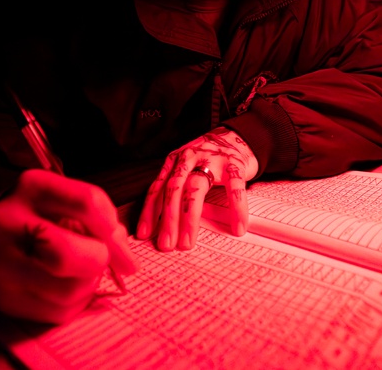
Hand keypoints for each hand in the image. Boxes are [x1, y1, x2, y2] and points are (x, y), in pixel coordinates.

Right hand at [0, 169, 138, 323]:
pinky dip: (74, 303)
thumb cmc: (36, 213)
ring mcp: (0, 266)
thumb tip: (124, 258)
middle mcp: (7, 225)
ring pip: (67, 291)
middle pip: (69, 255)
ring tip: (80, 271)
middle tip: (100, 258)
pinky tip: (65, 286)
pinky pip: (57, 313)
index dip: (111, 225)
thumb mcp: (62, 198)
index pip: (86, 202)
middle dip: (97, 260)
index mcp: (31, 188)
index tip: (119, 240)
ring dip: (88, 284)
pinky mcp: (2, 299)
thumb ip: (98, 216)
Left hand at [136, 128, 257, 251]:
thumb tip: (161, 222)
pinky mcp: (234, 164)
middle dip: (168, 220)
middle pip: (174, 191)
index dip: (149, 211)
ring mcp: (212, 160)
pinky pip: (233, 188)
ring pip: (196, 190)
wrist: (237, 136)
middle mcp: (190, 159)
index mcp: (175, 161)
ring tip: (187, 241)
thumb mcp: (186, 166)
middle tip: (166, 244)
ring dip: (189, 218)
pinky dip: (236, 209)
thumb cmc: (209, 158)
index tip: (144, 234)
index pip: (158, 188)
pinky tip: (237, 227)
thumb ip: (175, 186)